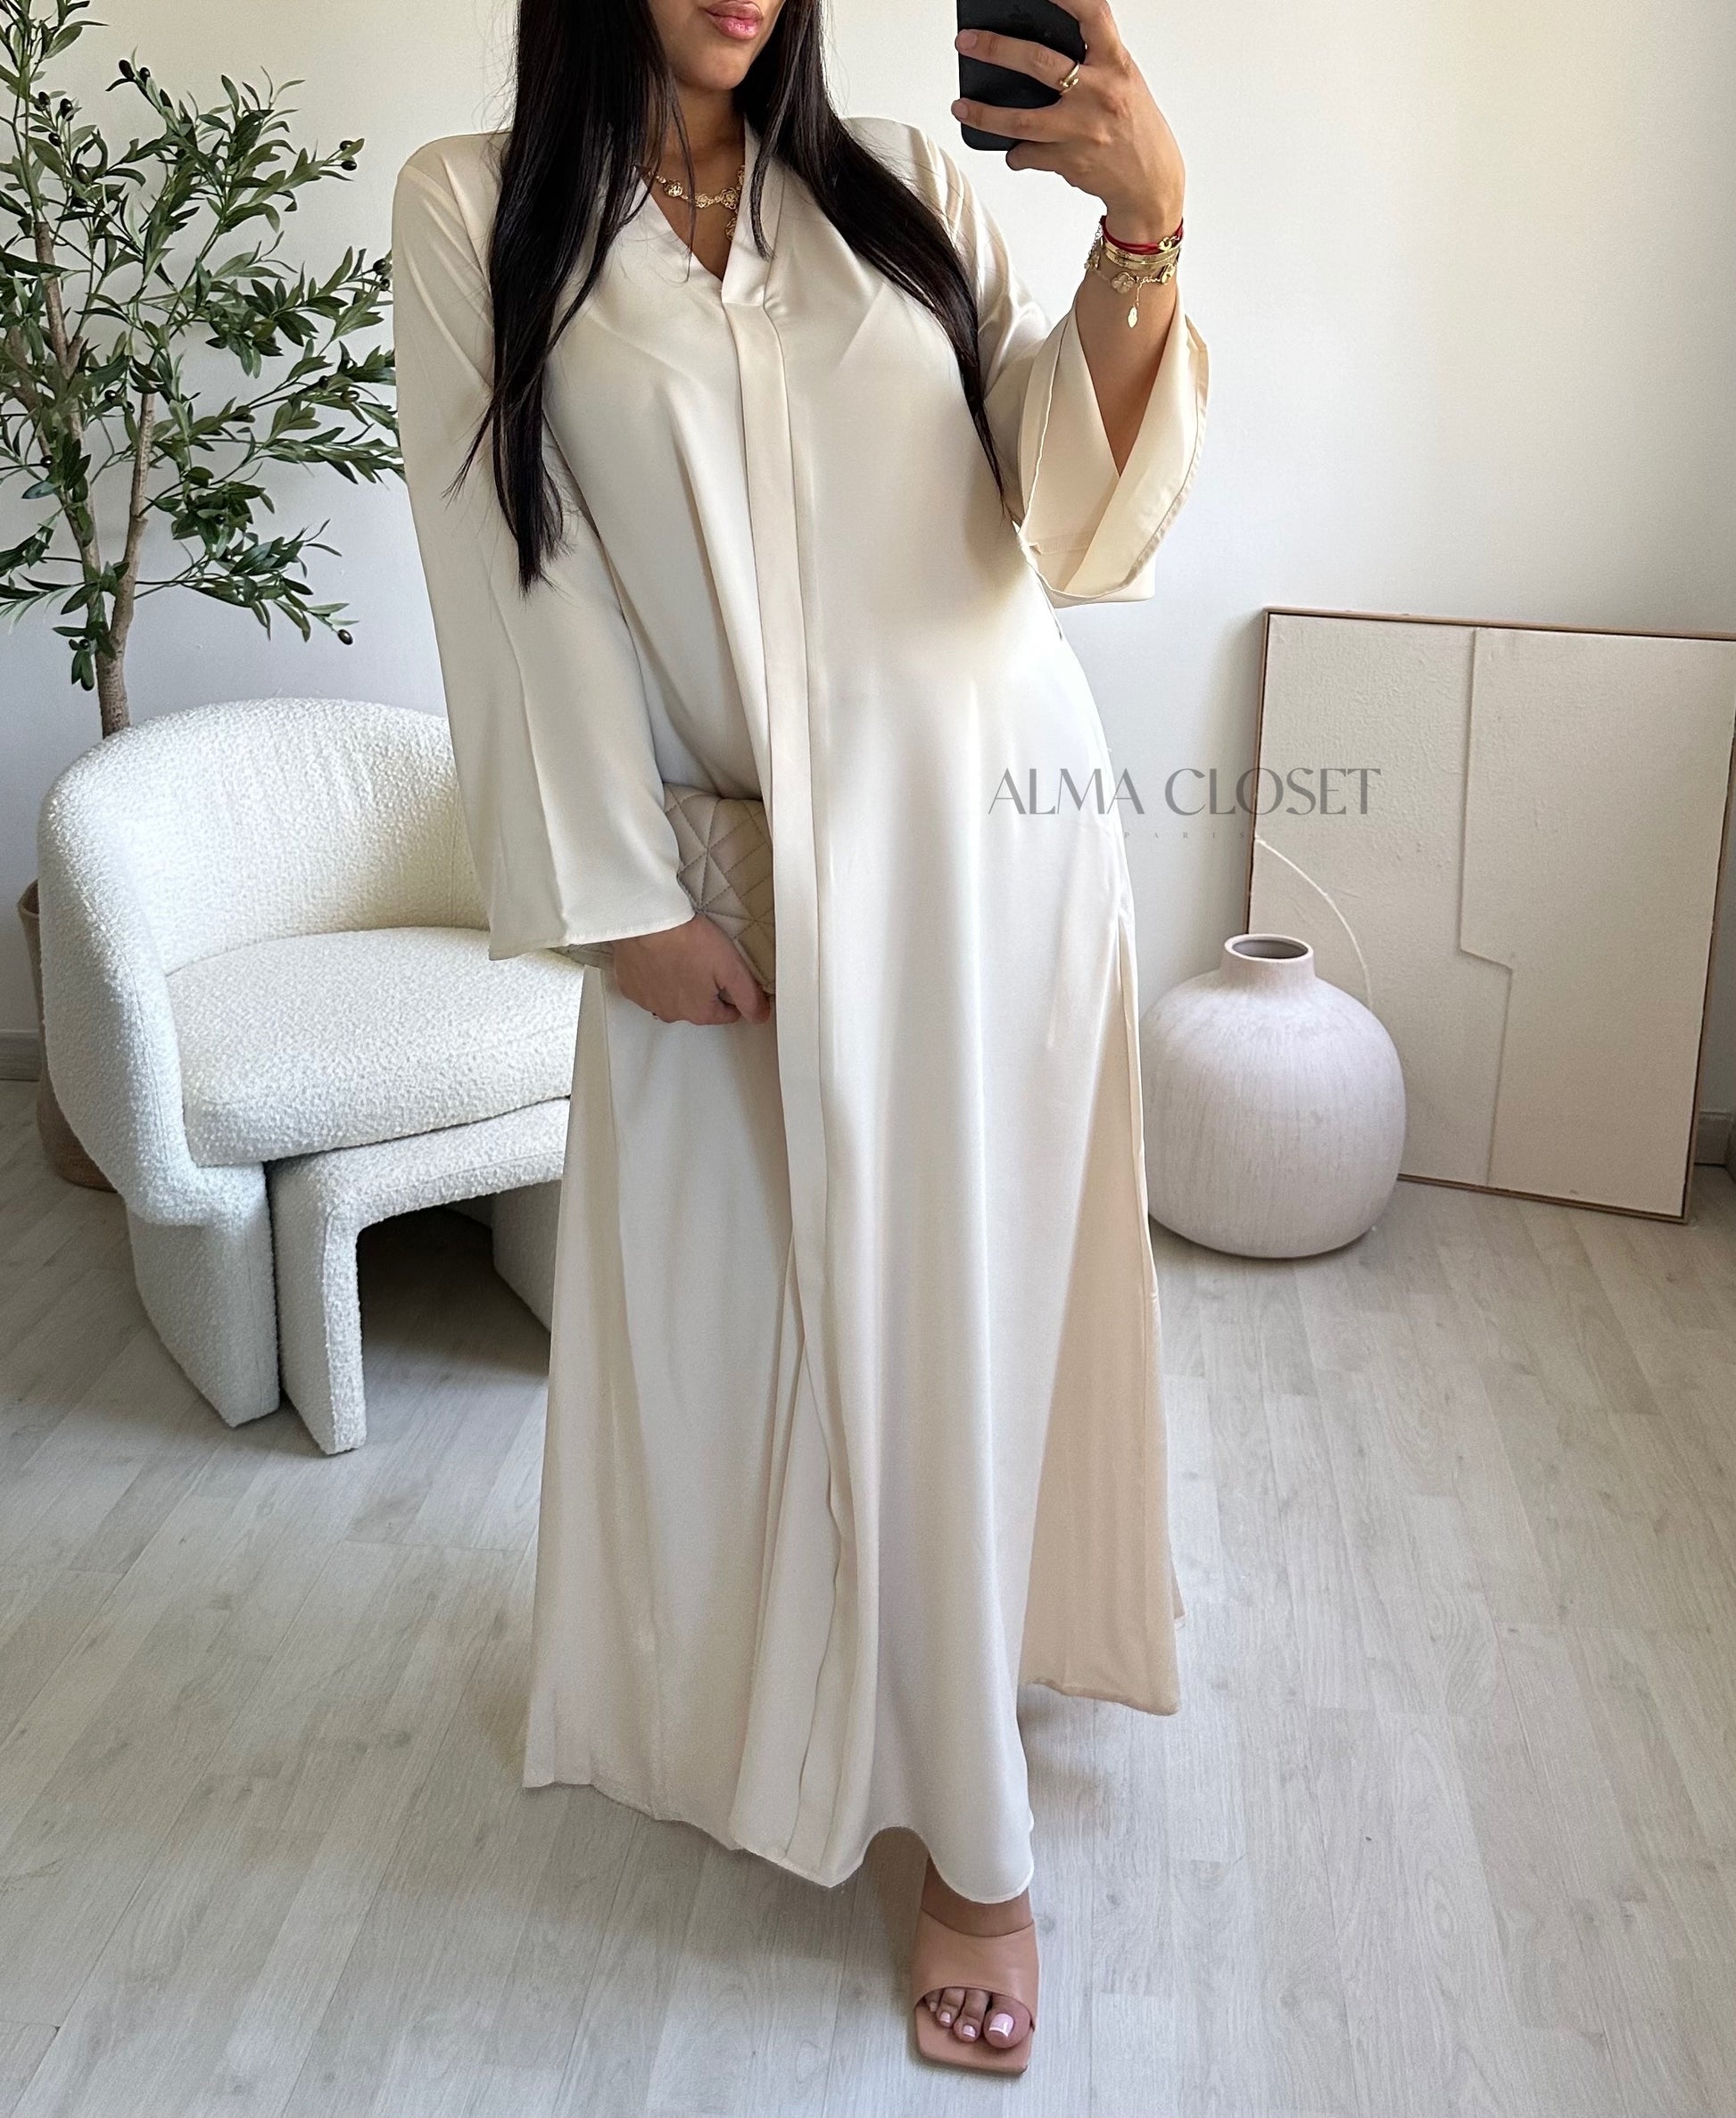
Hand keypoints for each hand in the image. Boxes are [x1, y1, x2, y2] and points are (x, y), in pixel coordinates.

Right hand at [612, 914, 770, 1025]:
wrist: (647, 921)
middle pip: (698, 1006)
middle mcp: (672, 1014)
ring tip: (681, 956)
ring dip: (678, 983)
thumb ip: (748, 996)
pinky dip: (654, 977)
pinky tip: (659, 958)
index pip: (727, 1014)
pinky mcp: (630, 987)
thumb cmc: (687, 940)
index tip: (728, 973)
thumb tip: (759, 1017)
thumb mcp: (731, 966)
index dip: (733, 994)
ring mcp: (648, 1002)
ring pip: (672, 998)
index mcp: (699, 1012)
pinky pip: (647, 988)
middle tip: (704, 959)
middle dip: (705, 988)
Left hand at [952, 0, 1184, 239]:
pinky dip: (1017, 154)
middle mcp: (1100, 93)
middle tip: (967, 42)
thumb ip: (1092, 62)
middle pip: (1038, 63)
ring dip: (984, 114)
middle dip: (995, 49)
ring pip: (1020, 120)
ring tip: (961, 107)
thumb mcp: (1124, 82)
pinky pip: (1029, 154)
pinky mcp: (1070, 161)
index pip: (1092, 15)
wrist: (1151, 183)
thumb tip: (1041, 49)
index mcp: (1116, 63)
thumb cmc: (1135, 128)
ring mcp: (1082, 129)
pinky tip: (1014, 151)